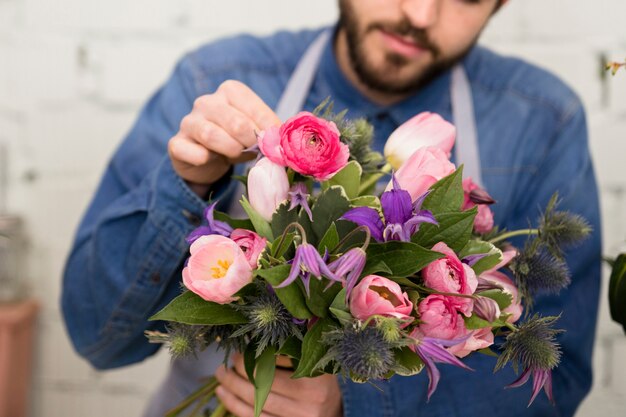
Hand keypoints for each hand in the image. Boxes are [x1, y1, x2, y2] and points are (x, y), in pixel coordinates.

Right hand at [168, 80, 279, 194]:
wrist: (206, 160)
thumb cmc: (236, 141)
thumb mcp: (256, 133)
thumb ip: (270, 132)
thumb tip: (285, 140)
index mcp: (230, 92)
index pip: (254, 108)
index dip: (269, 131)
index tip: (277, 147)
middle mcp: (207, 102)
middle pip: (236, 122)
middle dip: (252, 142)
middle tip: (258, 153)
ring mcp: (189, 122)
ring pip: (211, 134)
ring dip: (231, 150)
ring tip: (237, 155)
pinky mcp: (177, 144)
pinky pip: (189, 151)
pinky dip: (203, 159)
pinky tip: (211, 160)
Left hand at [215, 354, 342, 416]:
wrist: (332, 411)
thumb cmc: (319, 381)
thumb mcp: (316, 361)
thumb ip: (297, 347)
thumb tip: (264, 329)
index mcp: (318, 376)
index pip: (282, 360)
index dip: (260, 352)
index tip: (247, 345)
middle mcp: (311, 398)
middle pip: (266, 381)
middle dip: (242, 368)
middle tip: (231, 358)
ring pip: (256, 401)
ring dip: (232, 385)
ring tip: (221, 373)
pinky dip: (234, 404)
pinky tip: (223, 393)